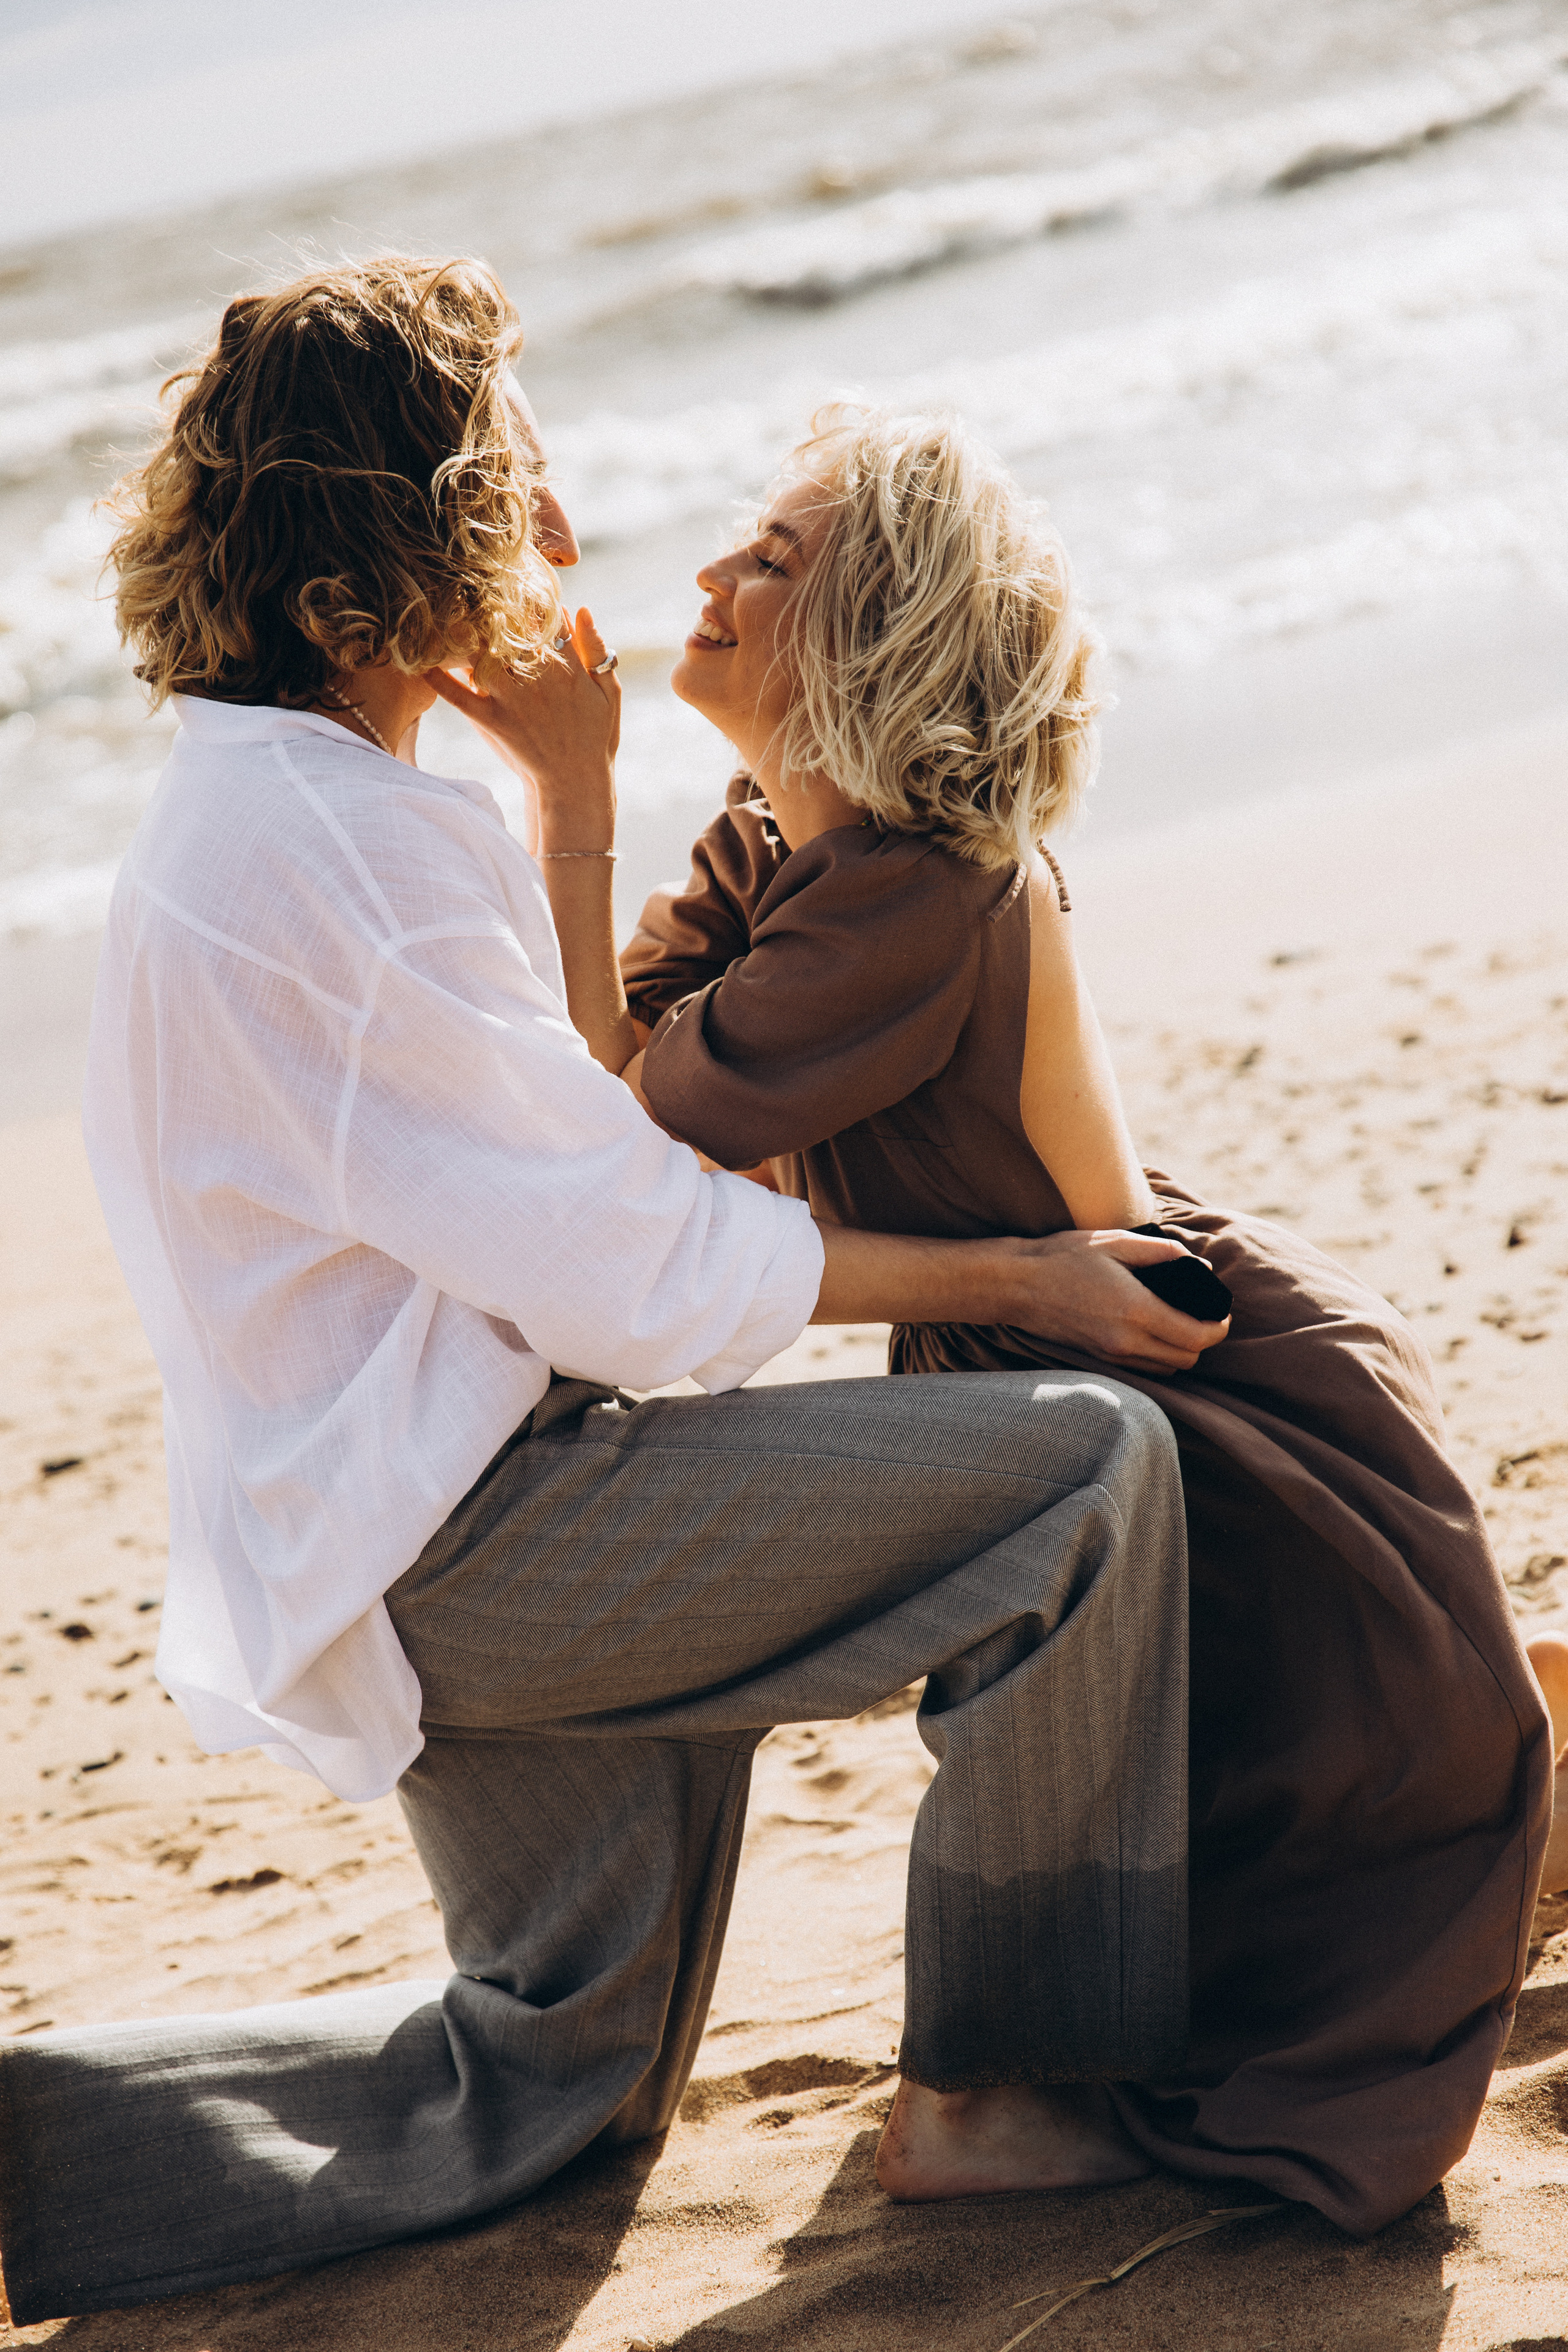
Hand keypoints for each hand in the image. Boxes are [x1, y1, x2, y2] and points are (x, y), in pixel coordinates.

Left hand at [425, 609, 620, 848]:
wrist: (575, 785)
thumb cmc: (596, 737)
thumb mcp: (609, 692)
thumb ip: (596, 650)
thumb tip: (581, 608)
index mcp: (567, 666)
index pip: (546, 617)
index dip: (529, 595)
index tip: (516, 581)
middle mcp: (537, 678)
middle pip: (509, 629)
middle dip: (491, 606)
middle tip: (469, 585)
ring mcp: (512, 699)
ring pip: (481, 654)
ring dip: (463, 633)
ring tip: (446, 612)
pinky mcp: (491, 721)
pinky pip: (458, 695)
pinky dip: (438, 679)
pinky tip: (420, 661)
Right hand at [1008, 1228, 1229, 1371]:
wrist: (1017, 1285)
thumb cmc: (1064, 1257)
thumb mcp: (1116, 1242)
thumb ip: (1162, 1252)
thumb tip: (1197, 1262)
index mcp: (1136, 1311)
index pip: (1196, 1337)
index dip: (1220, 1328)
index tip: (1223, 1314)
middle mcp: (1125, 1341)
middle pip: (1186, 1359)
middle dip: (1204, 1341)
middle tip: (1204, 1315)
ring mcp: (1110, 1354)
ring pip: (1166, 1369)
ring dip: (1181, 1351)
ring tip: (1180, 1323)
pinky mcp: (1098, 1358)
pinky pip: (1143, 1368)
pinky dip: (1158, 1356)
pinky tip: (1152, 1332)